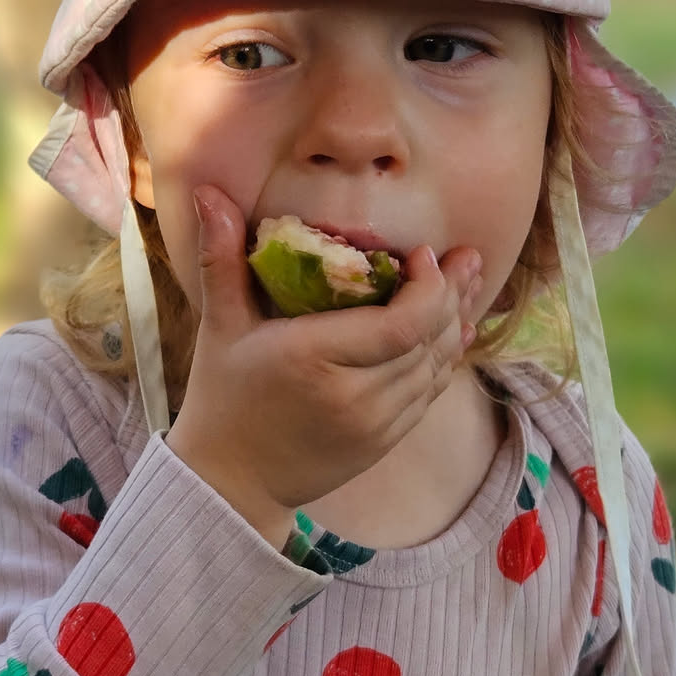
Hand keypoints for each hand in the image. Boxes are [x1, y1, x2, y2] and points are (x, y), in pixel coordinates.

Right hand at [165, 183, 482, 525]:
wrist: (228, 482)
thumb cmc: (222, 396)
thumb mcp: (220, 326)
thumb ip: (221, 257)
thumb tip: (207, 193)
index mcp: (315, 358)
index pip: (402, 323)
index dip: (428, 287)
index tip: (423, 254)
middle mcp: (354, 395)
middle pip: (428, 340)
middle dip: (453, 294)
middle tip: (466, 258)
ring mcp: (374, 424)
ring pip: (436, 368)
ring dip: (455, 324)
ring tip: (468, 285)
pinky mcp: (384, 443)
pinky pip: (428, 395)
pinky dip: (444, 360)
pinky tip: (453, 332)